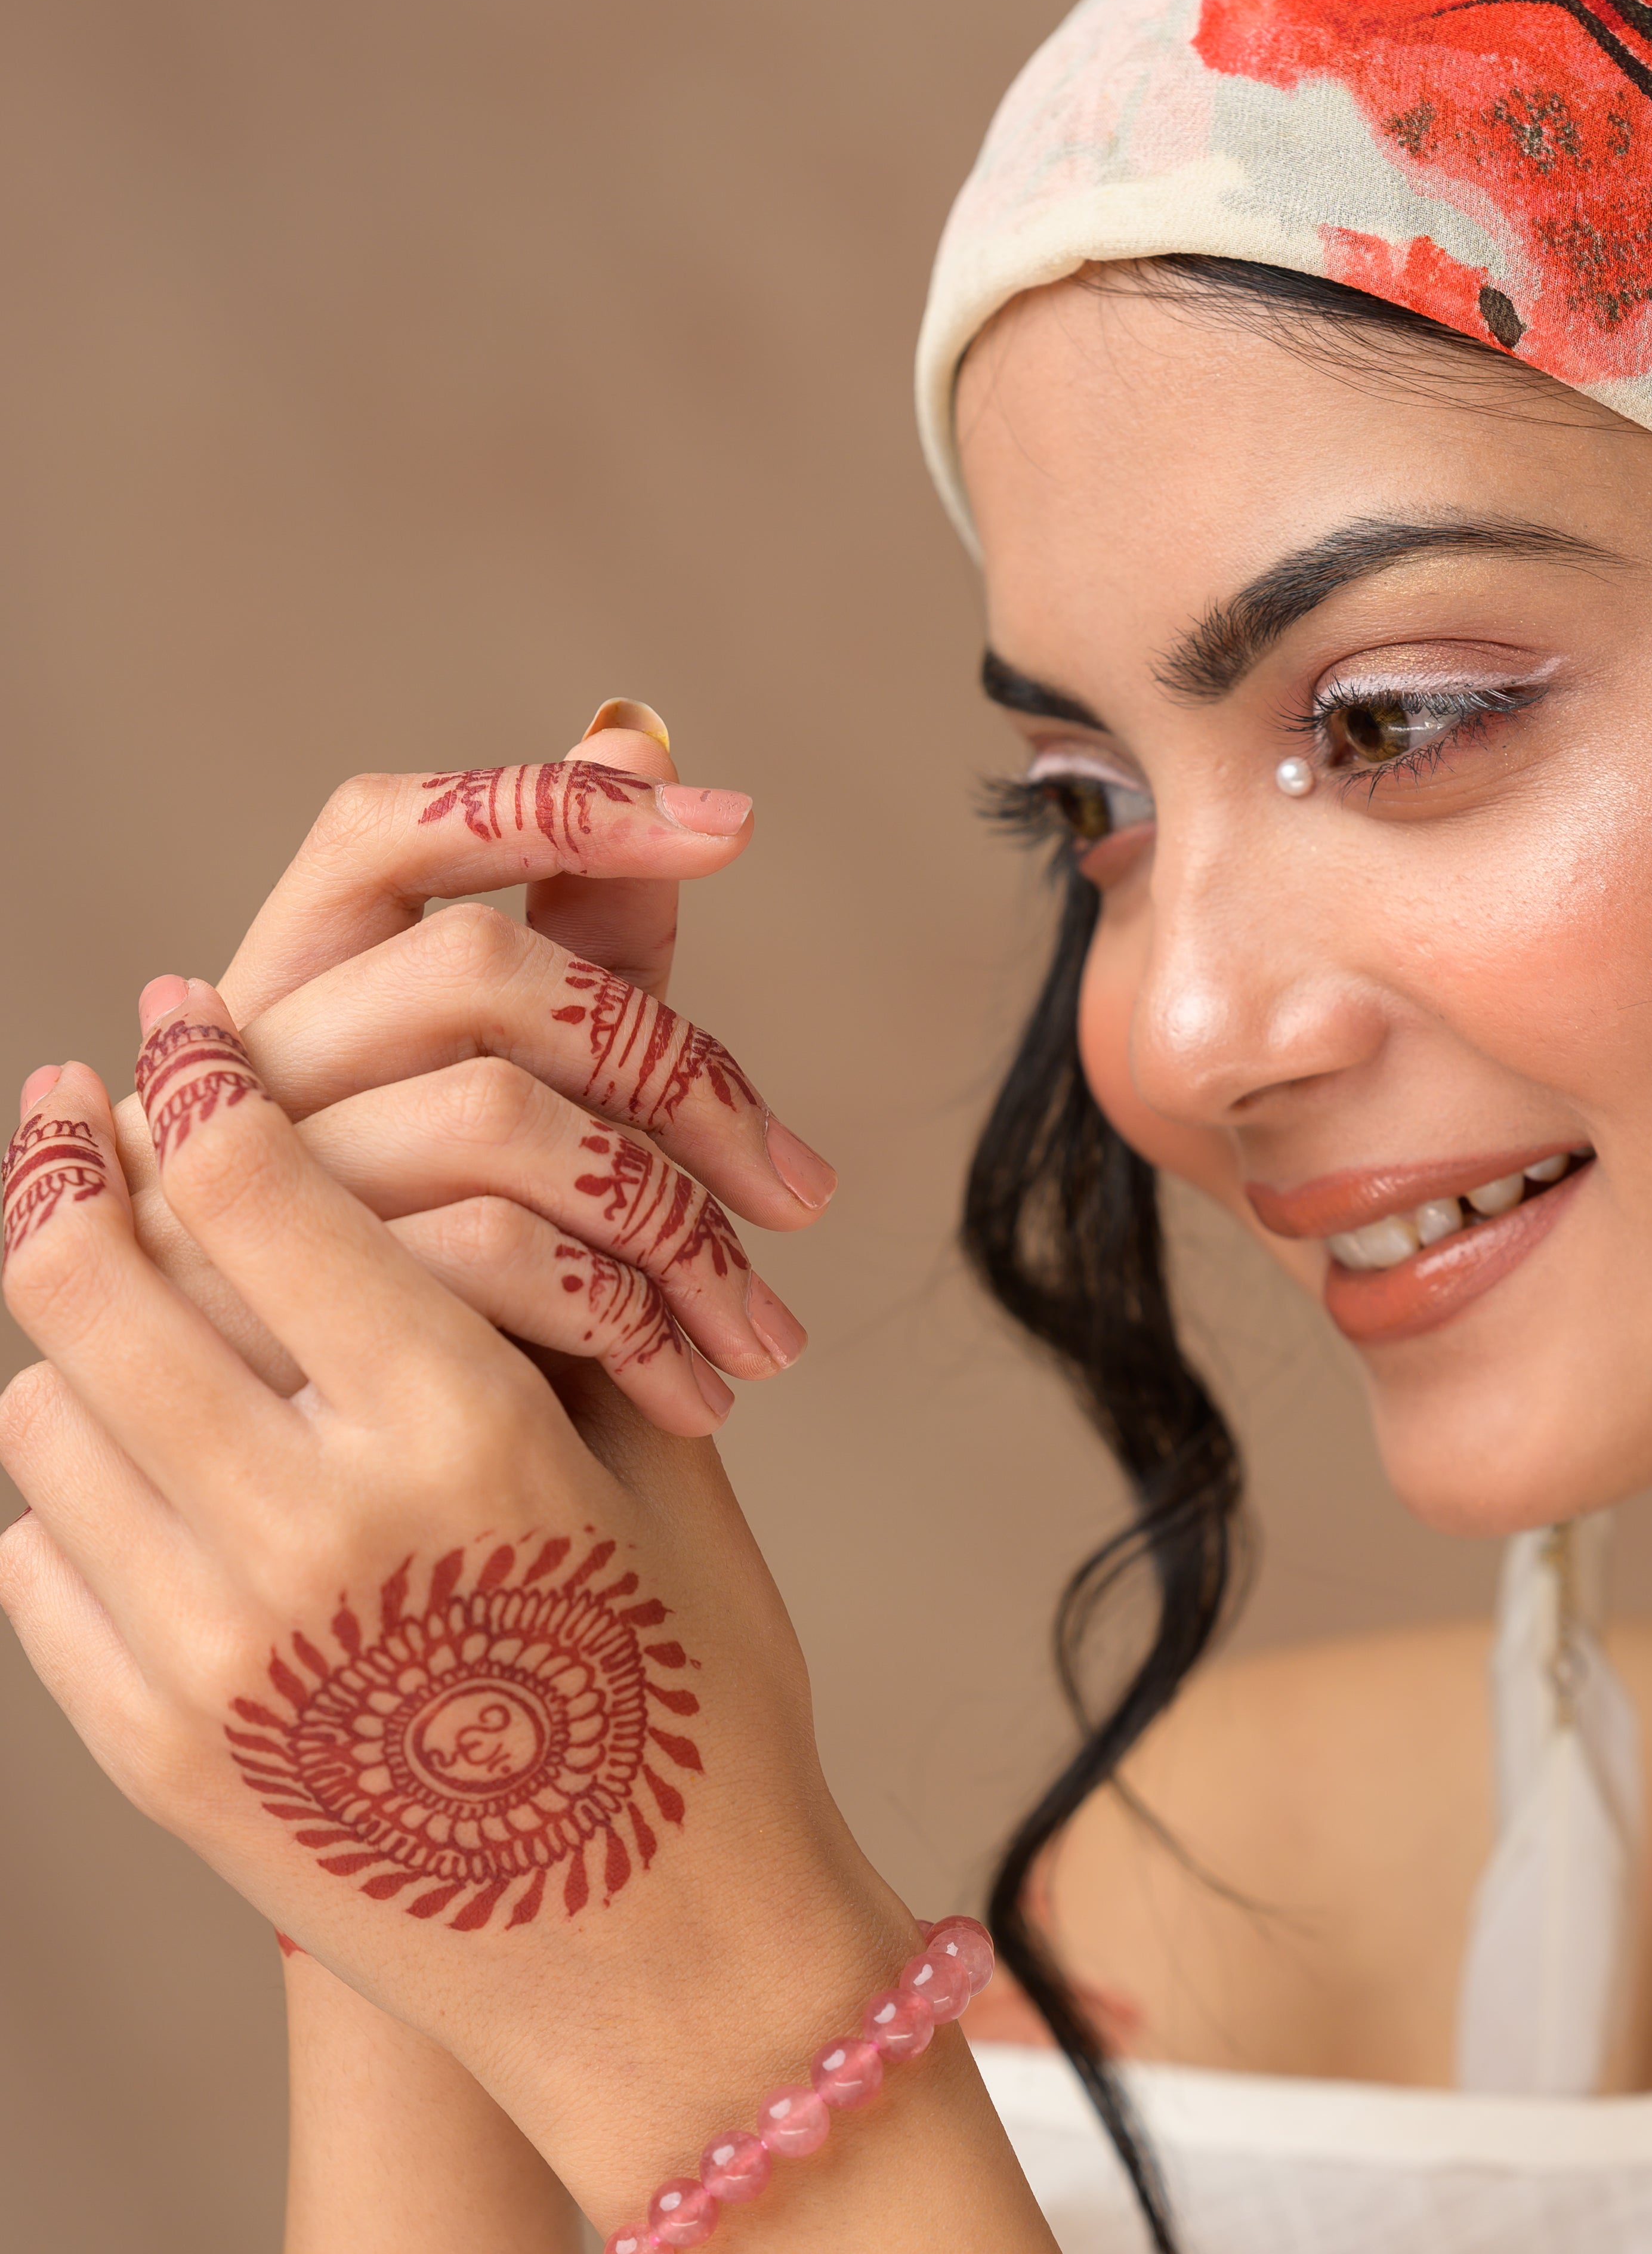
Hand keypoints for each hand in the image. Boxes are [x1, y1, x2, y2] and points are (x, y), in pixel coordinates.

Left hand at [0, 1010, 908, 2199]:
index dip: (199, 1073)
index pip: (251, 1181)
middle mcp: (311, 1534)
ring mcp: (213, 1657)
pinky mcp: (154, 1756)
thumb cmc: (698, 1703)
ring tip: (121, 1317)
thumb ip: (530, 1296)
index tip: (180, 1024)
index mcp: (462, 1437)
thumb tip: (421, 1129)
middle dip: (64, 1166)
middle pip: (86, 1273)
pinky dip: (69, 1497)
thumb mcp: (658, 1466)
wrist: (672, 1977)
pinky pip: (35, 1561)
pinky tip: (145, 1481)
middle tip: (69, 1116)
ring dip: (69, 1343)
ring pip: (36, 1413)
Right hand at [97, 705, 835, 1439]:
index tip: (734, 827)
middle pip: (491, 974)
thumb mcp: (503, 1107)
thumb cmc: (419, 1288)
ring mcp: (250, 1183)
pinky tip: (693, 1394)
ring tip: (767, 1338)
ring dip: (678, 1228)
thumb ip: (569, 937)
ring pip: (506, 1119)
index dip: (553, 806)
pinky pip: (497, 1257)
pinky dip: (625, 1318)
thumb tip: (636, 730)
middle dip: (683, 1073)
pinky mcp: (289, 1309)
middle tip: (806, 1197)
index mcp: (281, 989)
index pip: (382, 826)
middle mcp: (243, 1065)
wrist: (313, 1523)